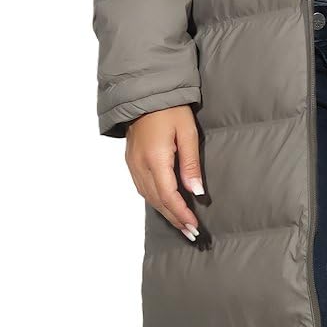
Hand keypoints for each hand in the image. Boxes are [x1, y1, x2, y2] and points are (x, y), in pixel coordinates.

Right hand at [125, 106, 202, 240]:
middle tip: (191, 233)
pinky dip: (155, 200)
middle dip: (174, 219)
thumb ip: (190, 165)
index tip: (194, 226)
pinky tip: (165, 206)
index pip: (168, 196)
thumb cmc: (170, 109)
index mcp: (155, 159)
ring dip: (165, 212)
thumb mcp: (187, 134)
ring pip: (148, 197)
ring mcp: (132, 164)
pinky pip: (142, 188)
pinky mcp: (131, 161)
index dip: (181, 213)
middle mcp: (140, 165)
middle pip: (157, 201)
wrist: (145, 93)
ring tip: (181, 224)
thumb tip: (195, 192)